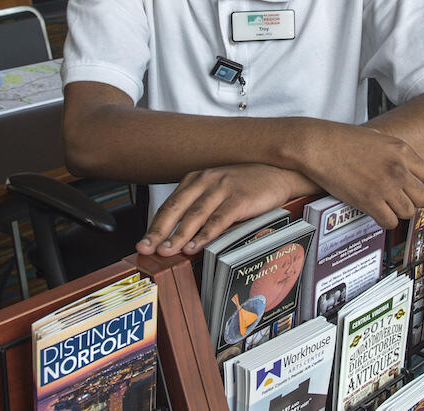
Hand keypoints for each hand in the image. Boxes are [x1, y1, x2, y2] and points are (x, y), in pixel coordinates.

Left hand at [137, 164, 308, 256]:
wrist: (280, 172)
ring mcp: (223, 188)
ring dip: (179, 235)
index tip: (142, 242)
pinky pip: (219, 219)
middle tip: (146, 248)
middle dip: (159, 231)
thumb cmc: (248, 183)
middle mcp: (206, 180)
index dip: (154, 225)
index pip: (170, 204)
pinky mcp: (240, 198)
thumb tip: (178, 234)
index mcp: (197, 178)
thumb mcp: (218, 188)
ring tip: (167, 251)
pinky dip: (206, 234)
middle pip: (176, 208)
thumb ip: (199, 204)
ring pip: (195, 215)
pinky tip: (196, 246)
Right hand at [296, 126, 423, 228]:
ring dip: (397, 211)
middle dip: (412, 200)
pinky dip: (384, 220)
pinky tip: (375, 213)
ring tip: (385, 206)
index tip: (407, 186)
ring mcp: (386, 186)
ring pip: (408, 212)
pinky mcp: (370, 201)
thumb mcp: (375, 137)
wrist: (318, 145)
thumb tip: (400, 164)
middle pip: (423, 197)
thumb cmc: (340, 139)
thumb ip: (392, 151)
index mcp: (401, 150)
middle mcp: (398, 169)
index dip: (416, 182)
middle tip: (400, 199)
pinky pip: (390, 221)